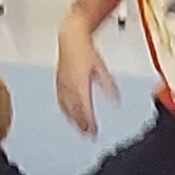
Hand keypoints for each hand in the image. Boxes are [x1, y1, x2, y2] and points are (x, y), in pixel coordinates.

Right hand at [55, 16, 116, 136]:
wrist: (70, 38)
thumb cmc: (85, 50)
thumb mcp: (100, 68)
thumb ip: (107, 84)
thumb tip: (115, 99)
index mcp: (79, 83)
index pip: (84, 108)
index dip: (89, 122)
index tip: (94, 132)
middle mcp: (68, 86)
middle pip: (75, 111)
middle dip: (82, 125)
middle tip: (89, 136)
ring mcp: (62, 85)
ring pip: (67, 108)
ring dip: (74, 121)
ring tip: (81, 130)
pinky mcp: (59, 83)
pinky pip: (61, 101)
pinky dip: (66, 112)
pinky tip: (69, 116)